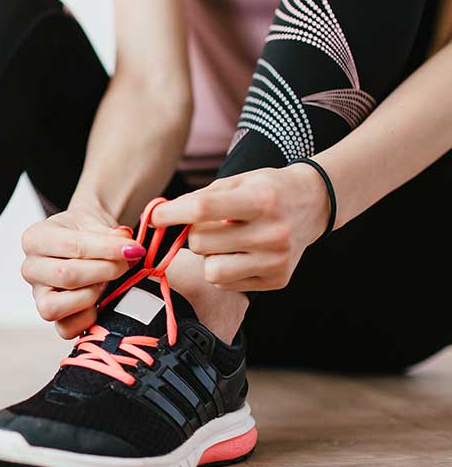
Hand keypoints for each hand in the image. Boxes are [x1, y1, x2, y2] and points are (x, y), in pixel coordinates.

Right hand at [21, 208, 144, 337]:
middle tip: (126, 263)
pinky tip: (100, 300)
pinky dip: (87, 318)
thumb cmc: (85, 230)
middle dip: (104, 271)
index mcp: (35, 239)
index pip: (71, 246)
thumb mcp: (96, 220)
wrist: (82, 237)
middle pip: (65, 276)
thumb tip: (127, 246)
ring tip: (107, 281)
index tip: (132, 248)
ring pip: (56, 307)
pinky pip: (66, 328)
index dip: (106, 249)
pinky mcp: (52, 315)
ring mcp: (39, 295)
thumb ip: (110, 234)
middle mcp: (31, 268)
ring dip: (91, 295)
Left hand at [151, 164, 329, 290]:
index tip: (154, 217)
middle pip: (200, 244)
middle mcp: (272, 233)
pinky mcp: (278, 280)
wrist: (312, 203)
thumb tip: (158, 219)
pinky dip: (223, 269)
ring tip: (227, 242)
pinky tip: (241, 253)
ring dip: (208, 257)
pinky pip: (225, 284)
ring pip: (211, 270)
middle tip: (211, 225)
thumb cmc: (265, 190)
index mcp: (261, 200)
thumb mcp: (236, 182)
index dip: (172, 214)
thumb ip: (198, 199)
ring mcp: (277, 260)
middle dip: (195, 234)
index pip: (203, 209)